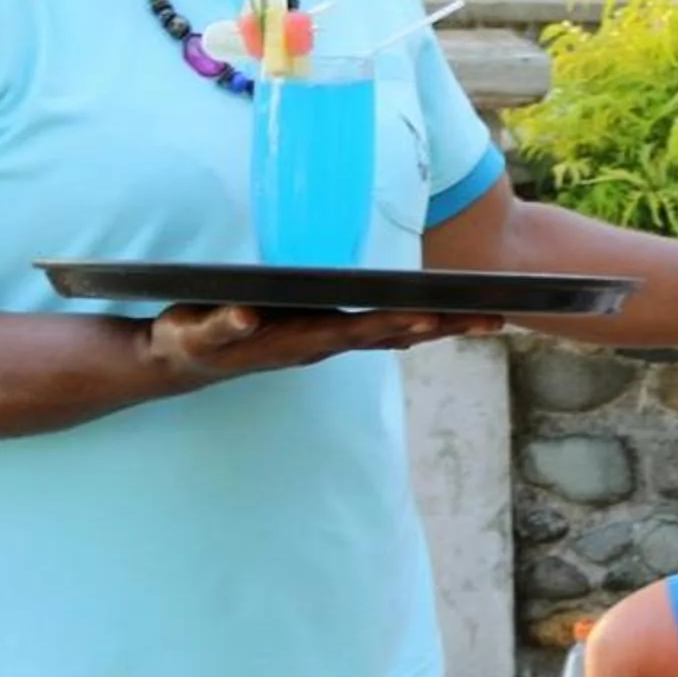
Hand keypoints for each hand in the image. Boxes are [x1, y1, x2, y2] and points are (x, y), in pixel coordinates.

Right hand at [144, 303, 503, 389]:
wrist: (182, 361)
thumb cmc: (191, 340)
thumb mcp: (197, 331)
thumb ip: (222, 324)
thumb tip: (246, 315)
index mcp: (300, 340)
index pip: (358, 330)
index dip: (395, 324)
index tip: (431, 319)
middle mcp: (321, 343)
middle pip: (394, 334)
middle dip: (443, 327)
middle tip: (494, 320)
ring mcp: (324, 342)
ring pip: (392, 335)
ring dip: (438, 328)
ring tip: (486, 320)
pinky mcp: (320, 337)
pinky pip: (376, 332)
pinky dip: (410, 326)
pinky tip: (437, 322)